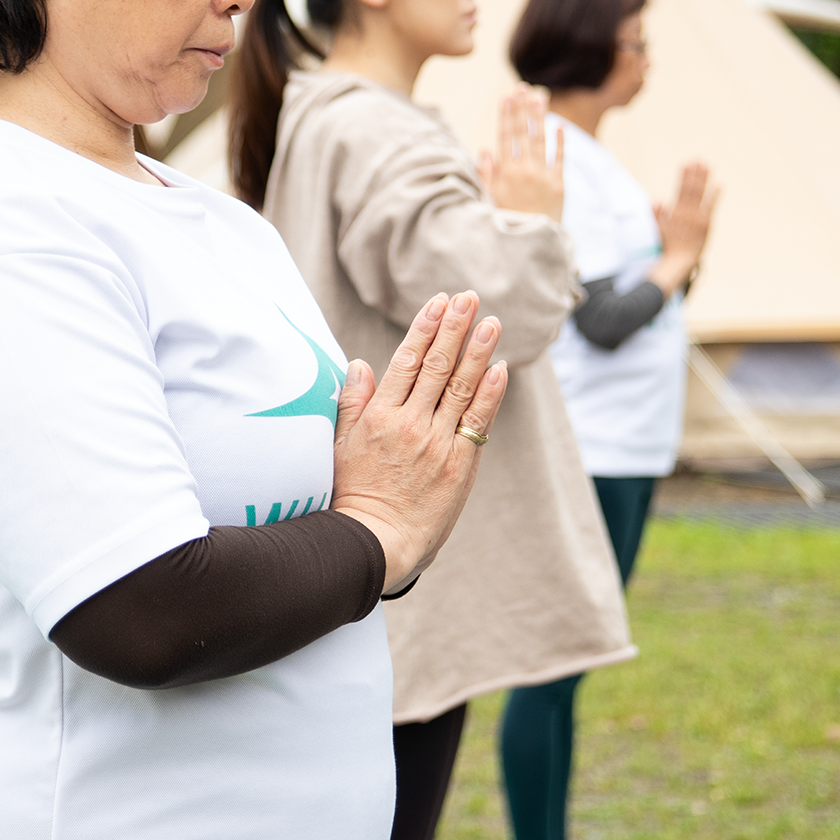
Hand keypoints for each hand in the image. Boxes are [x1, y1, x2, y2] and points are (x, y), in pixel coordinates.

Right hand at [331, 291, 508, 591]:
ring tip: (492, 322)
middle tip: (470, 297)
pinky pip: (477, 421)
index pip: (407, 360)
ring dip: (478, 351)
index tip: (440, 301)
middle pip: (437, 366)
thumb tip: (360, 363)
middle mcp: (409, 423)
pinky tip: (500, 368)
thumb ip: (352, 402)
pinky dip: (490, 393)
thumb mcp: (339, 445)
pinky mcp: (458, 464)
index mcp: (379, 416)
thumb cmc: (352, 496)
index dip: (425, 328)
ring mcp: (436, 443)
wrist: (374, 542)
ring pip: (460, 387)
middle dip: (455, 328)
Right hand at [478, 84, 563, 219]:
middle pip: (523, 133)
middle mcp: (525, 171)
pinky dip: (560, 142)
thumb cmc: (506, 221)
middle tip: (523, 88)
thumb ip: (486, 175)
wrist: (531, 245)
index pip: (506, 137)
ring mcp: (544, 177)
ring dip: (540, 117)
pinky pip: (560, 159)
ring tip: (540, 97)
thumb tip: (484, 150)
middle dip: (522, 108)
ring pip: (541, 140)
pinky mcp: (559, 185)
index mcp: (506, 173)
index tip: (507, 96)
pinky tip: (560, 126)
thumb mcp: (488, 200)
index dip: (506, 115)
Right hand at [649, 161, 717, 293]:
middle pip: (692, 188)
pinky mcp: (706, 225)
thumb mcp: (659, 229)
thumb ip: (657, 214)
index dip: (684, 175)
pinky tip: (719, 184)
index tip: (687, 163)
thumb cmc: (668, 246)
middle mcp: (687, 212)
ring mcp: (698, 218)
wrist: (679, 261)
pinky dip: (715, 195)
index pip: (681, 188)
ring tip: (707, 165)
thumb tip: (657, 201)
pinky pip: (711, 206)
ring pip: (701, 194)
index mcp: (675, 212)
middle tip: (699, 159)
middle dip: (695, 172)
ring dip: (704, 178)